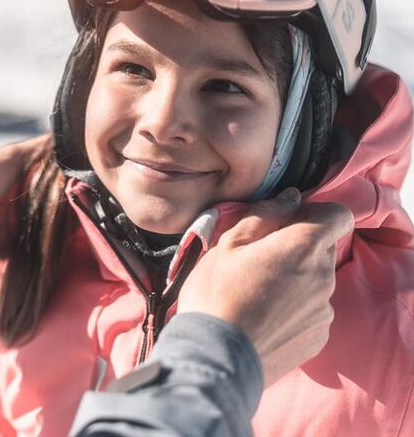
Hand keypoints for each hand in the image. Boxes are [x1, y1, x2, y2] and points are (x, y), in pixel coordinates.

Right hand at [177, 188, 353, 386]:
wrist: (217, 357)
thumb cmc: (217, 293)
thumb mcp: (229, 242)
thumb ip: (265, 214)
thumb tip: (291, 198)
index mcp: (303, 247)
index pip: (338, 215)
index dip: (314, 212)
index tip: (287, 220)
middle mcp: (323, 276)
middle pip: (322, 246)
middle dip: (297, 243)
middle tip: (258, 255)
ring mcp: (324, 309)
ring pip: (316, 277)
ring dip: (296, 275)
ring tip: (256, 289)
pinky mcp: (319, 336)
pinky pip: (312, 307)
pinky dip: (295, 304)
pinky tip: (264, 313)